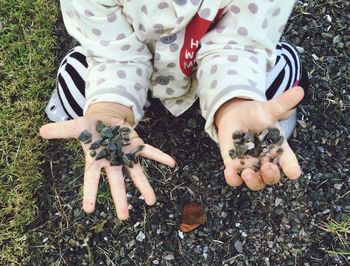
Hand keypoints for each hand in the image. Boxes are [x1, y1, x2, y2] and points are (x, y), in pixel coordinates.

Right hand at [39, 113, 175, 219]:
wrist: (105, 118)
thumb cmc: (89, 127)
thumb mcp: (74, 126)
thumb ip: (60, 131)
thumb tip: (41, 131)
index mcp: (96, 160)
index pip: (91, 180)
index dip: (89, 193)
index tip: (88, 210)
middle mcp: (112, 162)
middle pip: (116, 183)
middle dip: (120, 199)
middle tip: (124, 217)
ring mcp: (126, 156)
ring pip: (136, 173)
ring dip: (144, 187)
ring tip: (152, 202)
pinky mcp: (137, 146)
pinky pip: (150, 152)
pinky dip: (161, 157)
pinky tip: (172, 164)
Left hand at [215, 86, 304, 189]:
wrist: (235, 115)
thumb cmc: (256, 114)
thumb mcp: (268, 109)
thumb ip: (282, 103)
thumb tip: (299, 90)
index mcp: (278, 149)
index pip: (289, 162)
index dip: (292, 168)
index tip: (294, 172)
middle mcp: (266, 161)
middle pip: (272, 177)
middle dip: (271, 176)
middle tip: (268, 168)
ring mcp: (250, 165)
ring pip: (255, 182)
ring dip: (253, 181)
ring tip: (247, 173)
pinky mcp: (234, 166)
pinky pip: (235, 179)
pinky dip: (233, 179)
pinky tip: (229, 172)